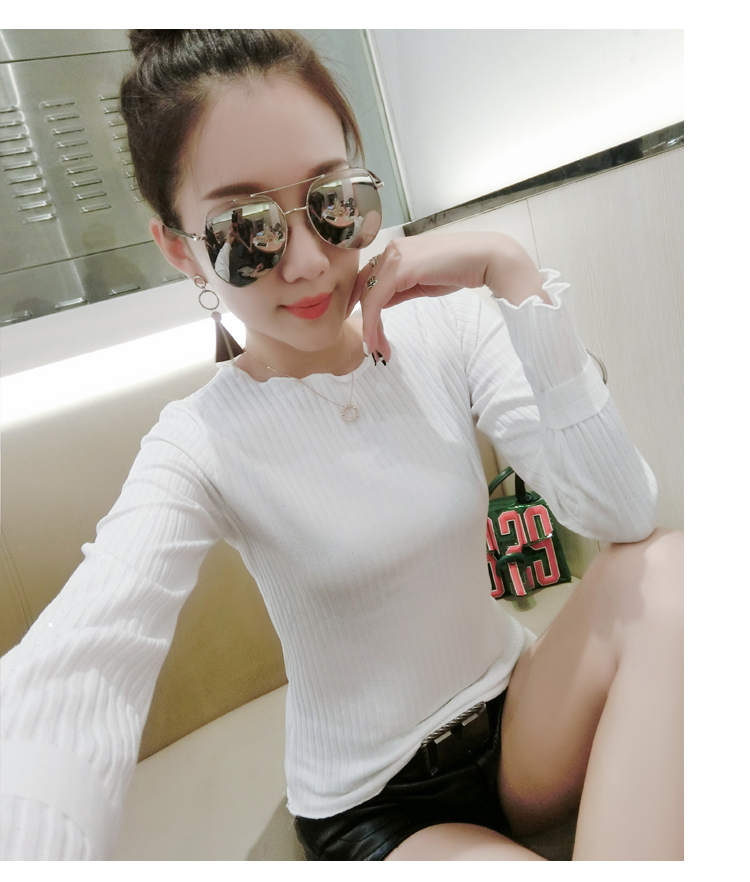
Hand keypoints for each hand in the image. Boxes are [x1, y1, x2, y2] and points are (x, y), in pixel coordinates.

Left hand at [348, 232, 549, 362]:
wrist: (486, 259)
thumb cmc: (461, 269)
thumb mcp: (423, 281)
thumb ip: (401, 288)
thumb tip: (383, 301)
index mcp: (397, 251)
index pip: (369, 280)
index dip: (363, 306)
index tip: (368, 331)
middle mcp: (391, 250)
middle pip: (364, 289)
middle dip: (364, 320)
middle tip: (370, 346)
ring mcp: (394, 258)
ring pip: (368, 297)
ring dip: (369, 327)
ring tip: (375, 349)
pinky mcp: (399, 269)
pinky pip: (376, 300)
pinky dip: (372, 323)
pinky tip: (374, 340)